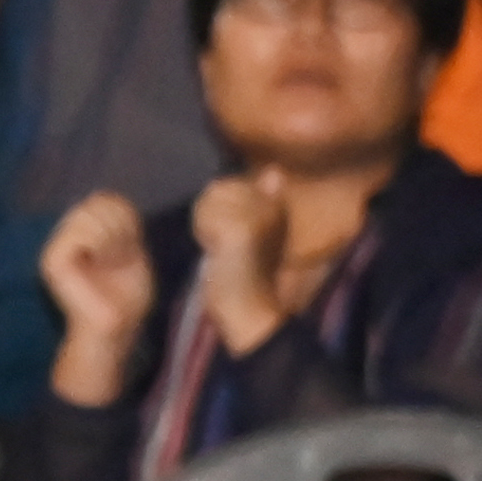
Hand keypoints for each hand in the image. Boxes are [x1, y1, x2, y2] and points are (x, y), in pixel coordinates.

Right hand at [37, 193, 156, 405]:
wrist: (115, 331)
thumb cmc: (126, 298)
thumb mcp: (129, 252)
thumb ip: (120, 226)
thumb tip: (110, 198)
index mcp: (80, 236)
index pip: (103, 199)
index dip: (125, 214)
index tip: (133, 243)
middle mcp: (63, 239)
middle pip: (96, 202)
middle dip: (119, 224)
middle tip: (124, 253)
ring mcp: (55, 250)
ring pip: (87, 214)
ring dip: (111, 235)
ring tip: (116, 259)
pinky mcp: (53, 262)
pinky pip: (78, 234)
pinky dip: (99, 243)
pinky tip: (105, 261)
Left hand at [189, 169, 291, 354]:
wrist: (251, 310)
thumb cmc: (245, 276)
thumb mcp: (253, 235)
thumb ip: (256, 204)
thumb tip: (273, 170)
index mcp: (277, 204)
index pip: (227, 183)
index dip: (215, 209)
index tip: (227, 237)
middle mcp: (272, 203)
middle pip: (217, 187)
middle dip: (209, 215)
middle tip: (223, 245)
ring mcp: (258, 214)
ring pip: (210, 199)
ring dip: (205, 224)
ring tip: (221, 247)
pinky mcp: (242, 229)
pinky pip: (206, 215)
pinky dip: (204, 232)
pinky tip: (217, 250)